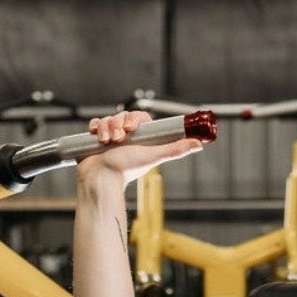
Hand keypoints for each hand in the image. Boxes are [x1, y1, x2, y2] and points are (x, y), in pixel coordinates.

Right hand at [79, 108, 209, 187]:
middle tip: (119, 139)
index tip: (132, 127)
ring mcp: (111, 138)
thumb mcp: (153, 156)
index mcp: (141, 140)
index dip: (135, 118)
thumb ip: (175, 149)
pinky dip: (96, 128)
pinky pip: (96, 123)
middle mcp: (126, 138)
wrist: (100, 179)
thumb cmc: (126, 170)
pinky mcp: (96, 139)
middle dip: (119, 124)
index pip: (140, 118)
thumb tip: (199, 144)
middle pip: (123, 116)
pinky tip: (98, 139)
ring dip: (107, 128)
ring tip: (108, 143)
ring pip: (109, 119)